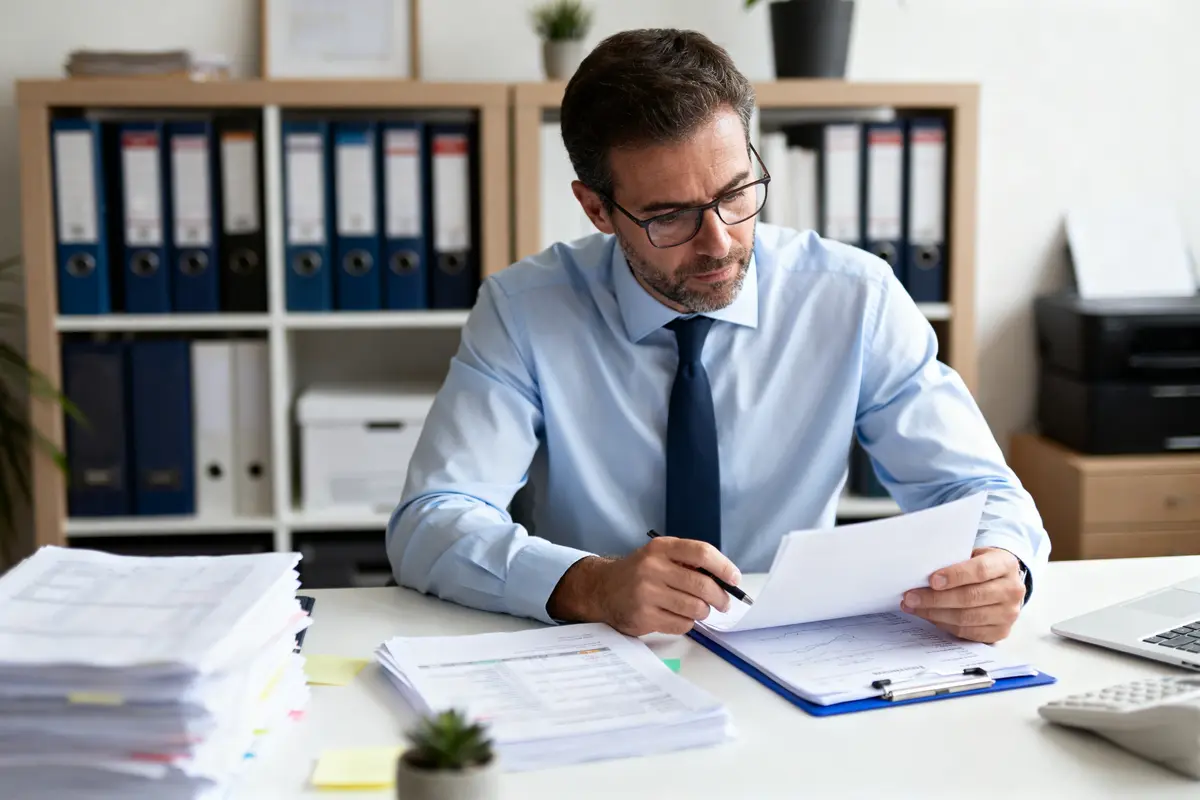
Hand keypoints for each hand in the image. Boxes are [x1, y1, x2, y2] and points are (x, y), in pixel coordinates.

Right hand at [546, 537, 742, 636]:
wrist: (602, 589)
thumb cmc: (640, 572)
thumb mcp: (659, 556)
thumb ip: (688, 562)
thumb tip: (726, 580)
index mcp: (661, 548)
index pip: (701, 552)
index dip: (723, 566)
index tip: (734, 578)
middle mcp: (652, 568)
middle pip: (702, 584)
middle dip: (720, 597)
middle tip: (725, 603)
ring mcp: (646, 594)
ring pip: (695, 608)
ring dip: (703, 612)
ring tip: (699, 609)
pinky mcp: (643, 617)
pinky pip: (681, 624)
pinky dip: (687, 623)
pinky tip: (678, 616)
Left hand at [899, 547, 1025, 643]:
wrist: (1005, 582)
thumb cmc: (982, 565)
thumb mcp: (974, 554)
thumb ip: (954, 560)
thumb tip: (920, 571)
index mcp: (1006, 565)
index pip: (980, 570)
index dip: (954, 575)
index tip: (931, 580)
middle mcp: (1012, 590)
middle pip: (970, 597)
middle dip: (936, 598)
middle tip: (911, 597)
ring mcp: (1009, 614)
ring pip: (967, 618)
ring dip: (935, 614)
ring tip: (913, 607)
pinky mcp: (1001, 632)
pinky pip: (968, 632)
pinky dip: (944, 625)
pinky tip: (929, 616)